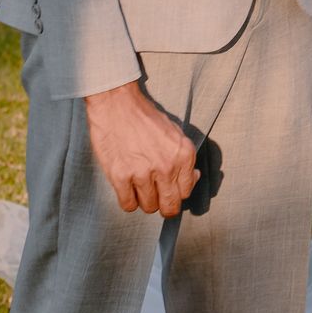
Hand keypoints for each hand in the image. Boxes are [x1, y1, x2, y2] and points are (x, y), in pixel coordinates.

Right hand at [84, 81, 199, 216]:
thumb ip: (185, 158)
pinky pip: (128, 205)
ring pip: (149, 207)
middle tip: (158, 200)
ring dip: (145, 202)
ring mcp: (142, 173)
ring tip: (141, 189)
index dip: (178, 192)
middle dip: (165, 206)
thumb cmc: (146, 118)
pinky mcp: (120, 176)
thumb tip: (193, 177)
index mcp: (184, 154)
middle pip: (170, 206)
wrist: (118, 105)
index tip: (171, 188)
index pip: (186, 191)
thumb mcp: (176, 134)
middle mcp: (167, 166)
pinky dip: (129, 202)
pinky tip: (128, 190)